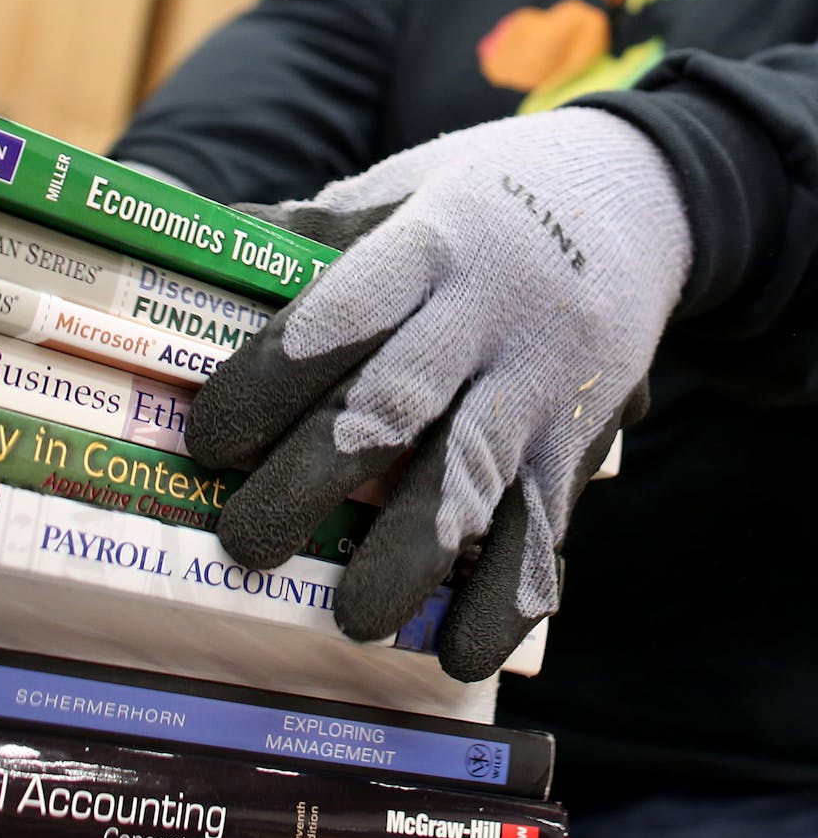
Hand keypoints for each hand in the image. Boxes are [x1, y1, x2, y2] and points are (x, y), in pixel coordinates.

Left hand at [187, 108, 691, 680]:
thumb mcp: (399, 186)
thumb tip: (194, 240)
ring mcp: (546, 380)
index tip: (206, 441)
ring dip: (407, 559)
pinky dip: (504, 598)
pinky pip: (549, 525)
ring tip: (350, 619)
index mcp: (425, 246)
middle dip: (310, 483)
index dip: (265, 384)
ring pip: (473, 480)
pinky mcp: (583, 434)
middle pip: (391, 408)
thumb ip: (308, 233)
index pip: (334, 318)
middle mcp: (488, 314)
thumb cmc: (483, 197)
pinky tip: (457, 651)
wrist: (642, 192)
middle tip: (246, 543)